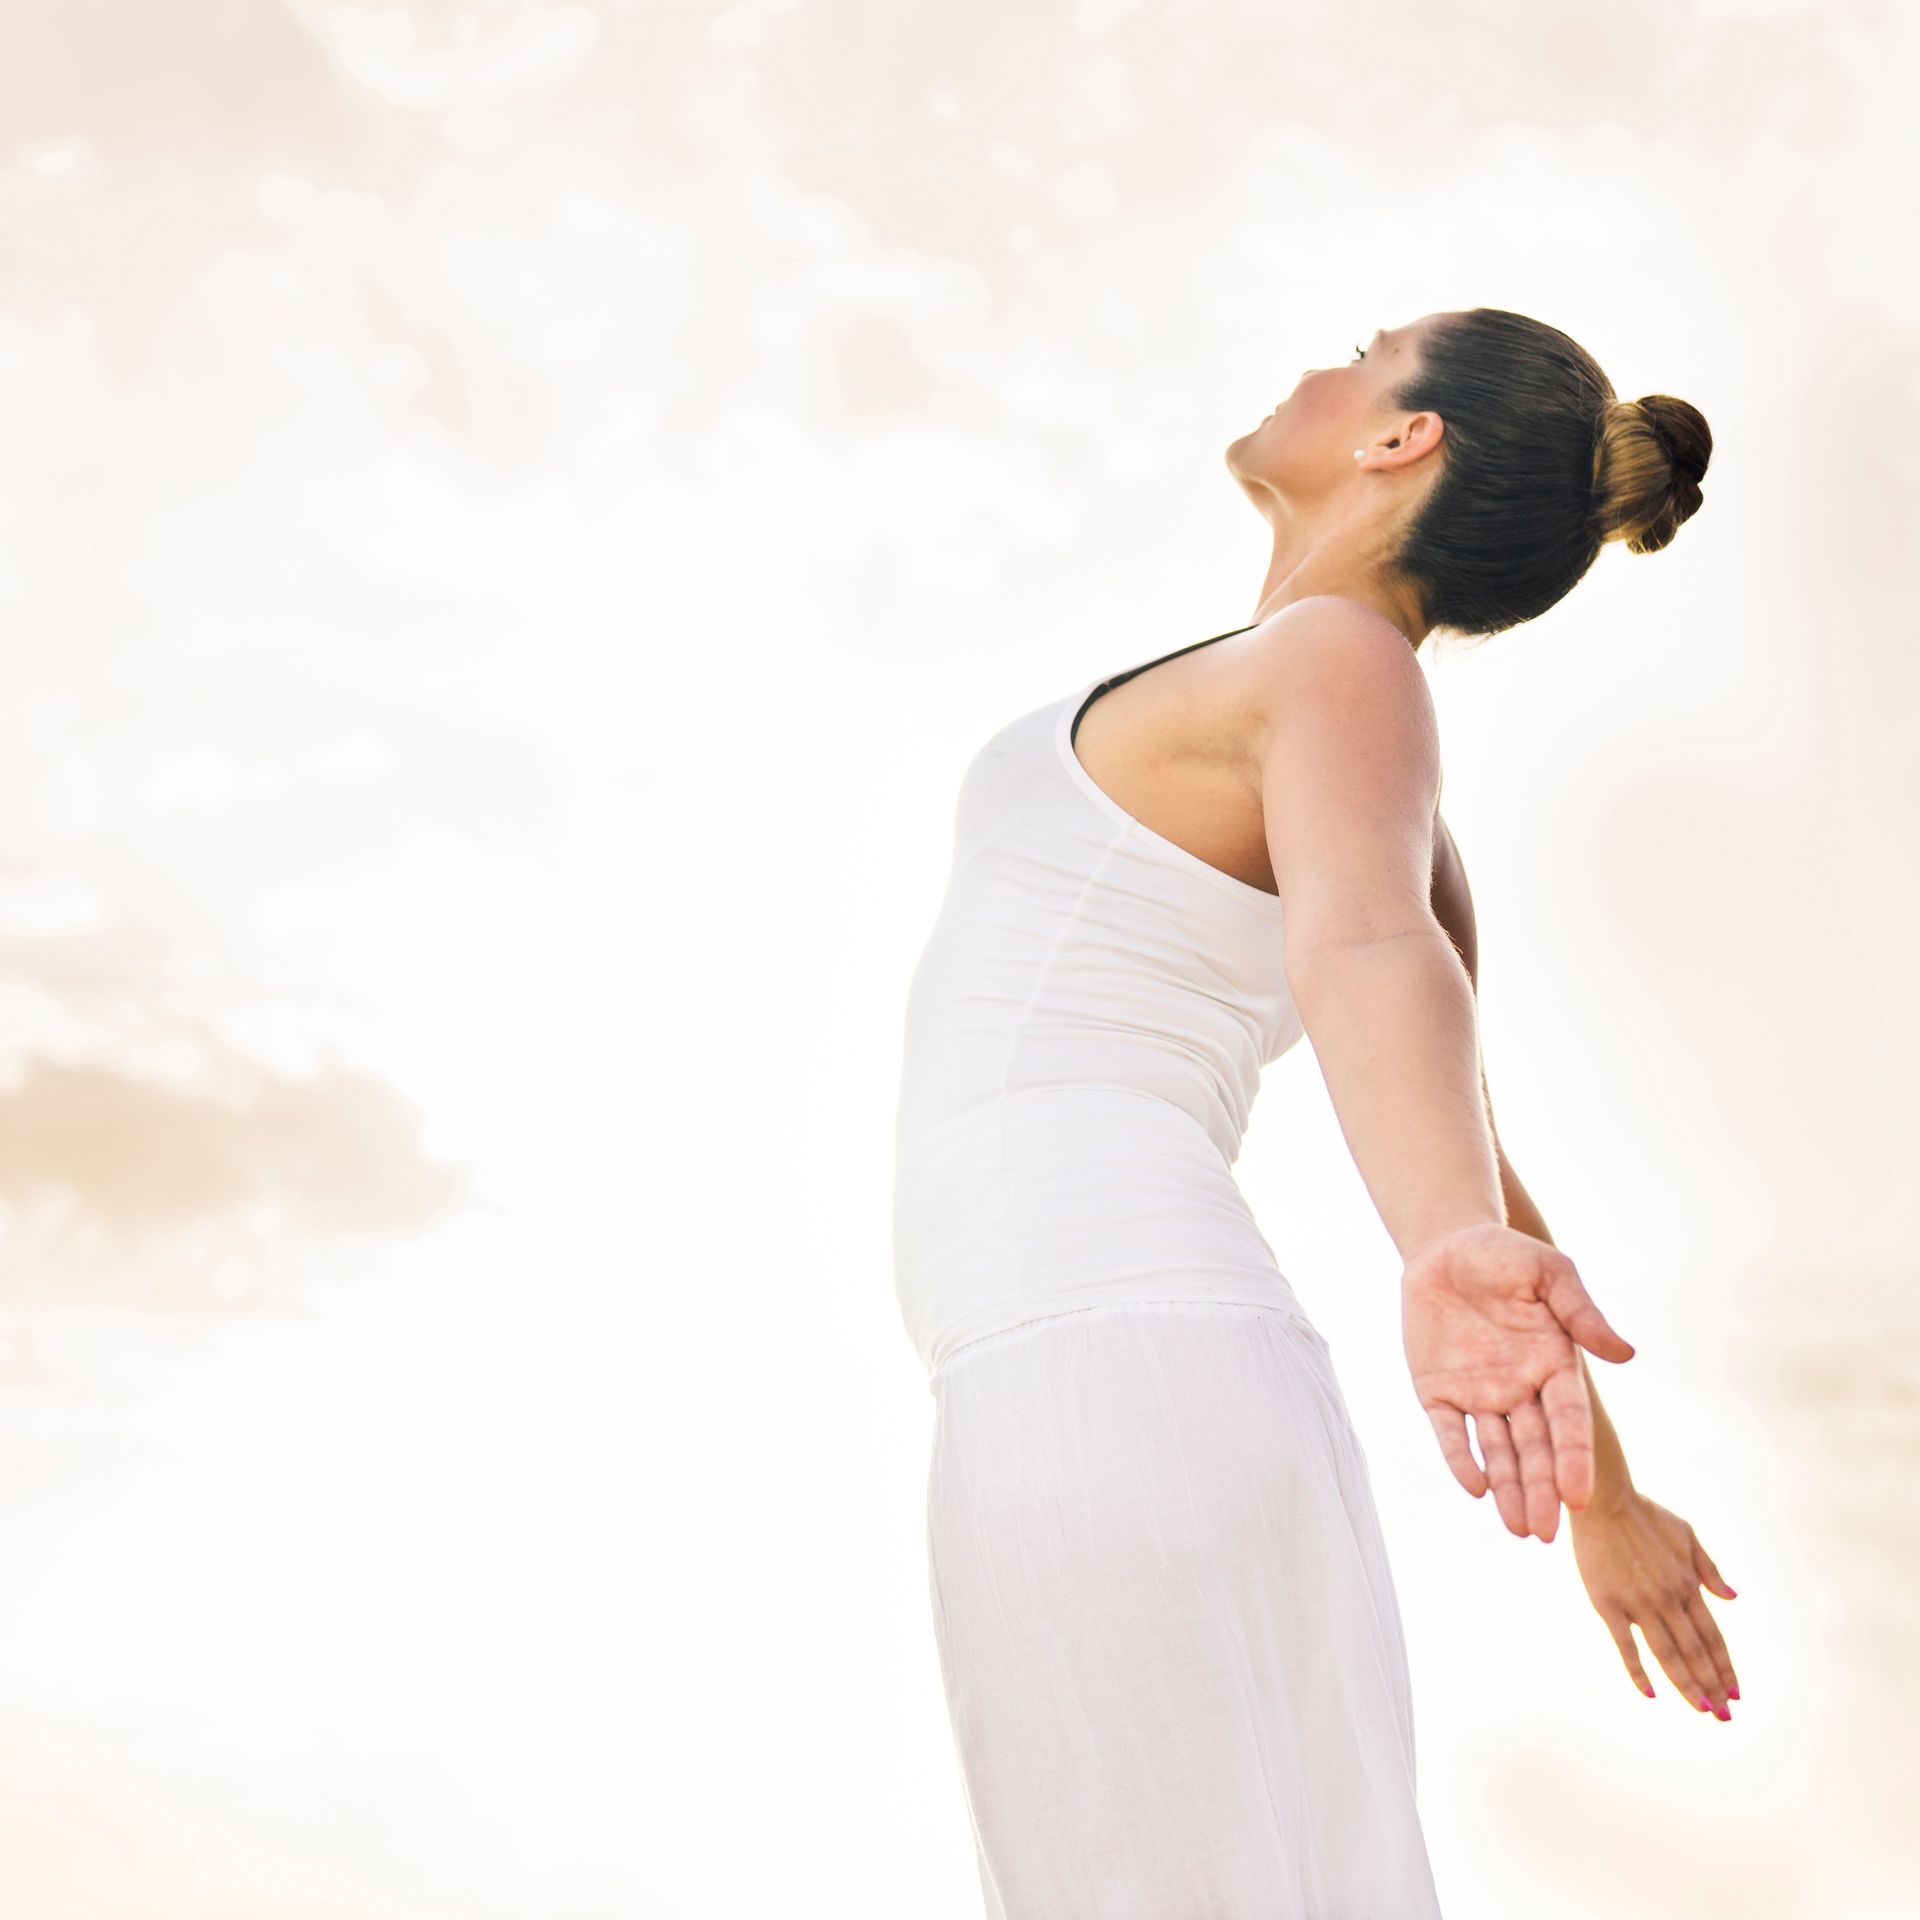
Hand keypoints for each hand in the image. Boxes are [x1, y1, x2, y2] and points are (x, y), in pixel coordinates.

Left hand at [1401, 1222, 1634, 1540]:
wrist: (1447, 1245)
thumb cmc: (1506, 1255)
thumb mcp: (1549, 1274)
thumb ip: (1581, 1313)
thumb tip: (1625, 1355)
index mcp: (1554, 1366)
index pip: (1568, 1422)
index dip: (1573, 1459)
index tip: (1577, 1496)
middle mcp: (1521, 1389)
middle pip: (1536, 1449)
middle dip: (1542, 1491)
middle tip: (1545, 1533)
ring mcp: (1479, 1394)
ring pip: (1498, 1452)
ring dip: (1509, 1490)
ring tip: (1520, 1529)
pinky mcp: (1438, 1392)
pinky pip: (1450, 1433)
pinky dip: (1461, 1459)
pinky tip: (1476, 1487)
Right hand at [1570, 1489, 1739, 1718]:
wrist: (1602, 1500)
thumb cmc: (1644, 1514)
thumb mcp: (1686, 1534)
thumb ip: (1708, 1569)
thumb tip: (1732, 1597)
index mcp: (1687, 1584)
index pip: (1713, 1637)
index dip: (1725, 1667)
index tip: (1737, 1693)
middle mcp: (1668, 1599)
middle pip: (1696, 1652)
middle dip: (1713, 1686)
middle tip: (1725, 1715)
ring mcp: (1639, 1604)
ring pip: (1668, 1655)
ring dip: (1687, 1685)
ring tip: (1702, 1710)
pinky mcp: (1609, 1605)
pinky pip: (1627, 1647)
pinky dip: (1640, 1672)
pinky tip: (1651, 1693)